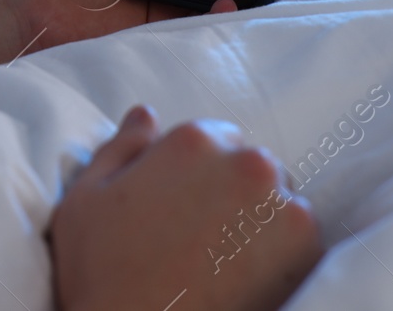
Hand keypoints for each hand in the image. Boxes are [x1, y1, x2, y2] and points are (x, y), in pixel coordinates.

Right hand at [51, 107, 322, 310]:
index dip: (199, 175)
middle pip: (252, 167)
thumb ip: (120, 147)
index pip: (216, 139)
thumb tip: (144, 114)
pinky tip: (248, 278)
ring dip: (262, 223)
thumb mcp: (86, 198)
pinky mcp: (306, 248)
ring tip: (225, 262)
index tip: (185, 209)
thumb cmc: (101, 274)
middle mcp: (244, 162)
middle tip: (203, 239)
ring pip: (281, 202)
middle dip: (234, 193)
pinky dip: (284, 255)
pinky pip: (304, 239)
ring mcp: (280, 205)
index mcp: (192, 141)